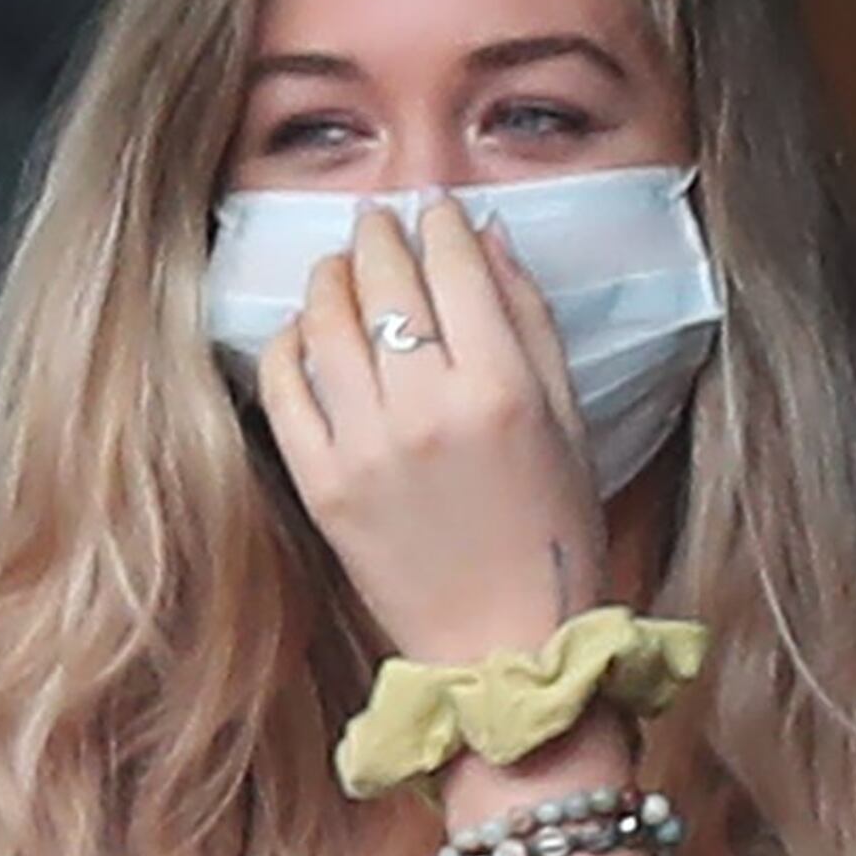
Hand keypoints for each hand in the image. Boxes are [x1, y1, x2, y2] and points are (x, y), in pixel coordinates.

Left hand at [257, 200, 605, 664]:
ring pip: (327, 322)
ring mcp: (365, 448)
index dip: (442, 223)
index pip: (455, 267)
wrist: (503, 646)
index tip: (436, 210)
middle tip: (379, 222)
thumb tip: (488, 238)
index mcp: (502, 390)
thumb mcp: (570, 422)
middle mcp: (427, 410)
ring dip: (332, 277)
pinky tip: (306, 331)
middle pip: (386, 282)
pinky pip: (285, 385)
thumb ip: (531, 323)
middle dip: (381, 235)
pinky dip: (290, 342)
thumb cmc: (553, 537)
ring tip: (342, 267)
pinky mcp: (320, 484)